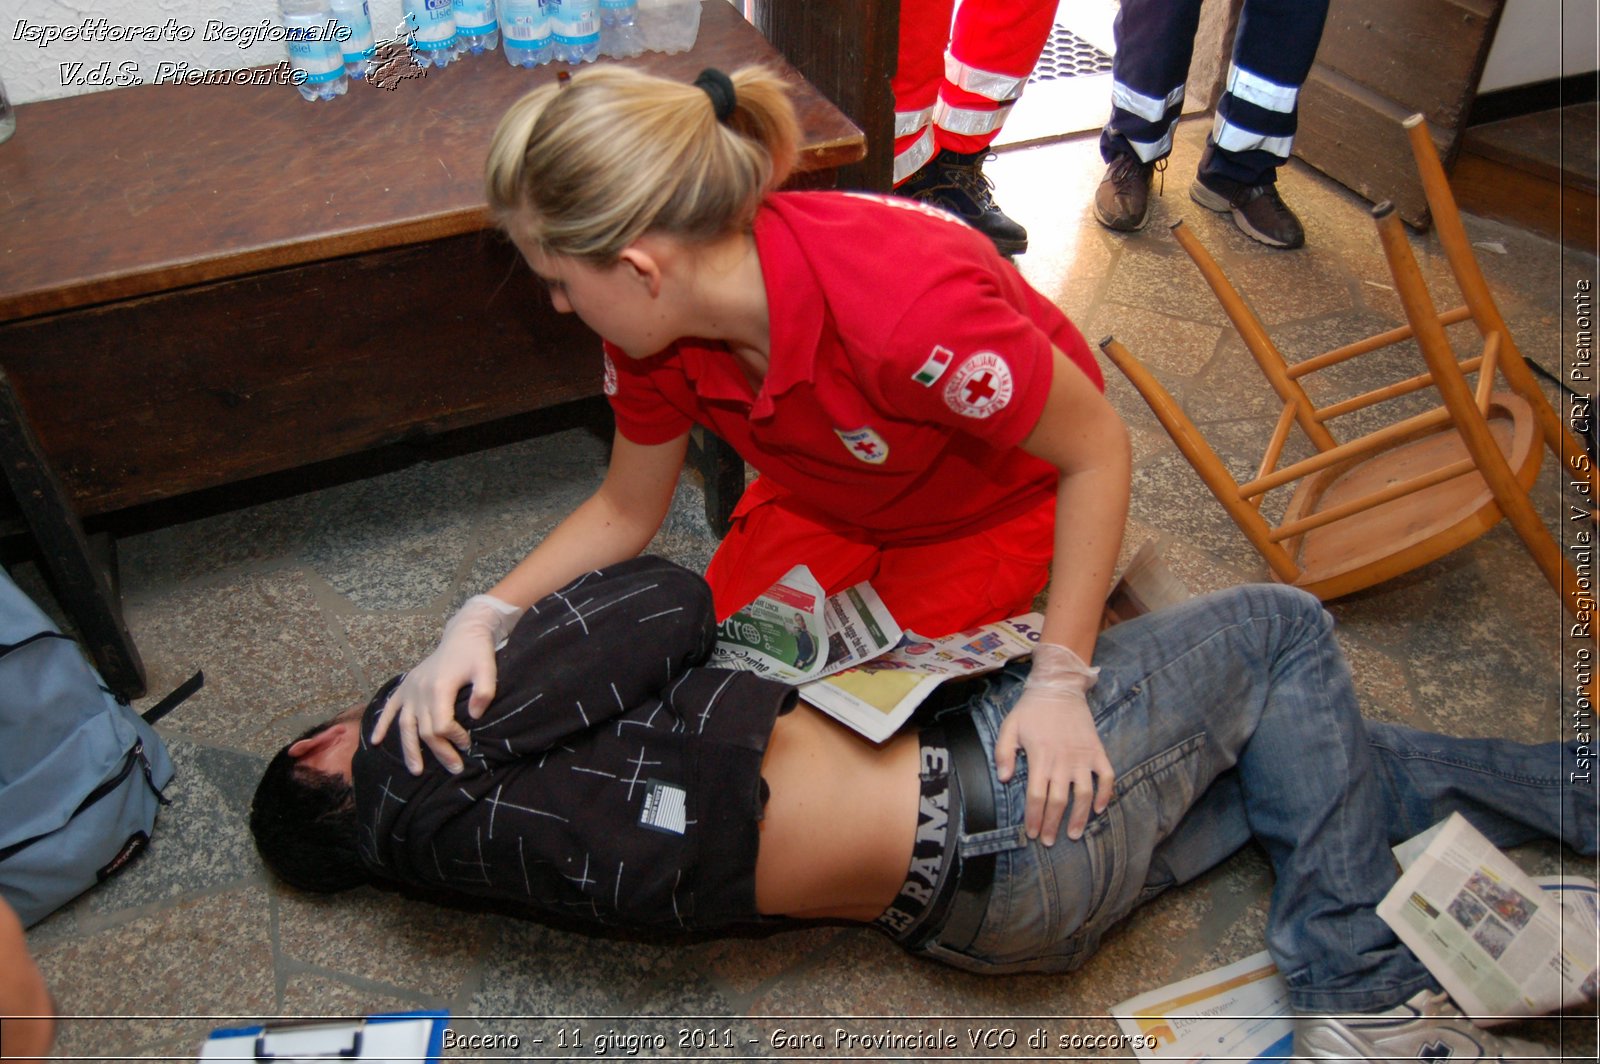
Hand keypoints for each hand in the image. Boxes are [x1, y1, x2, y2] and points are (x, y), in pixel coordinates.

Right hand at [369, 594, 524, 773]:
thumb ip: (485, 692)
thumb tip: (475, 717)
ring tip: (416, 771)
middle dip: (440, 752)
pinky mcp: (405, 686)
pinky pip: (390, 709)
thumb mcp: (488, 669)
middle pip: (425, 731)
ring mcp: (410, 690)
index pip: (441, 725)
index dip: (454, 738)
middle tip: (455, 768)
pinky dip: (381, 725)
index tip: (467, 744)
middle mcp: (419, 691)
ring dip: (410, 750)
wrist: (463, 634)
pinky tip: (375, 742)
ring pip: (405, 726)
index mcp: (439, 688)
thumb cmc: (477, 653)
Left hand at [994, 643, 1113, 845]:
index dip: (1034, 817)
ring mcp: (1082, 757)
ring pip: (1084, 795)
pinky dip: (1105, 794)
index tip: (1031, 833)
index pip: (1037, 796)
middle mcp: (1062, 761)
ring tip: (1074, 834)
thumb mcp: (1010, 727)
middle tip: (1048, 841)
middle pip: (1059, 801)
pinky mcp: (1097, 751)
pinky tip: (1099, 809)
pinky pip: (1106, 776)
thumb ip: (1004, 753)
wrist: (1060, 687)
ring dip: (1079, 817)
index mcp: (1040, 758)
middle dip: (1052, 824)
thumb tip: (1004, 779)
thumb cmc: (1031, 709)